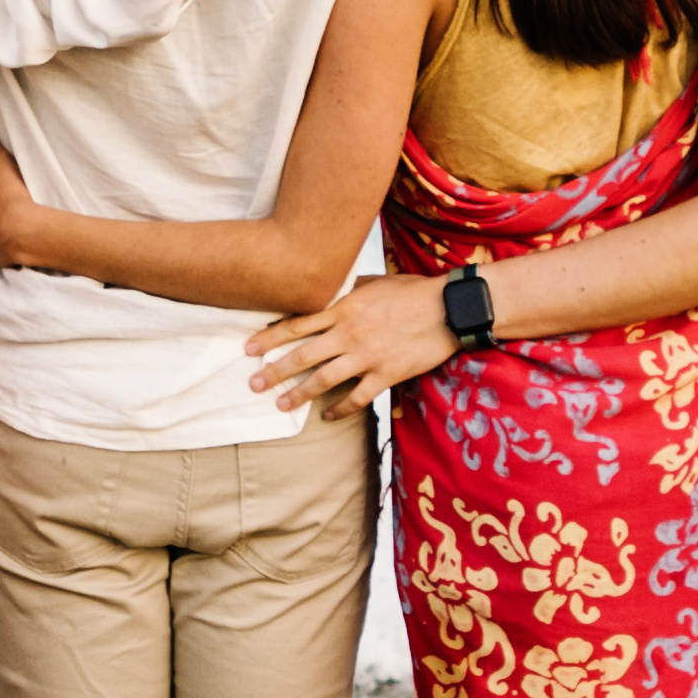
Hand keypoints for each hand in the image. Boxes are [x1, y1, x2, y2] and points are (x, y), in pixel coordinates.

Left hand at [249, 271, 458, 420]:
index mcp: (344, 308)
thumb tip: (330, 286)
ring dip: (299, 394)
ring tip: (281, 404)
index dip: (269, 337)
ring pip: (324, 379)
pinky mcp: (386, 374)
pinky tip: (327, 416)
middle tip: (254, 383)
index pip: (297, 324)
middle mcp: (350, 333)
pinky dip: (340, 409)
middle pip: (303, 355)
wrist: (449, 309)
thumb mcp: (376, 282)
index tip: (248, 348)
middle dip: (274, 370)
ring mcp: (367, 356)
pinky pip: (357, 398)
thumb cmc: (414, 292)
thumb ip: (349, 288)